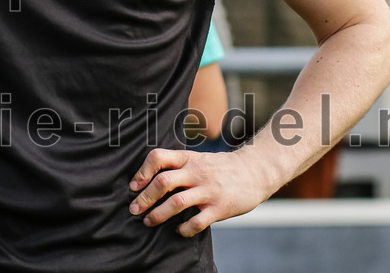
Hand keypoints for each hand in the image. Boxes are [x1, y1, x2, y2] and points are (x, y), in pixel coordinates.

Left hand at [128, 147, 272, 236]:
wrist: (255, 171)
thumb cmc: (220, 167)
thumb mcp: (198, 158)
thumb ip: (178, 166)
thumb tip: (149, 179)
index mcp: (188, 158)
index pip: (158, 157)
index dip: (142, 172)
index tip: (133, 186)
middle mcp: (196, 172)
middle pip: (163, 182)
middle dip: (144, 198)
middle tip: (134, 210)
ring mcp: (208, 190)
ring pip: (177, 203)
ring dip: (158, 215)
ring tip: (148, 222)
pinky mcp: (220, 208)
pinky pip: (197, 222)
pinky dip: (184, 229)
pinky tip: (178, 231)